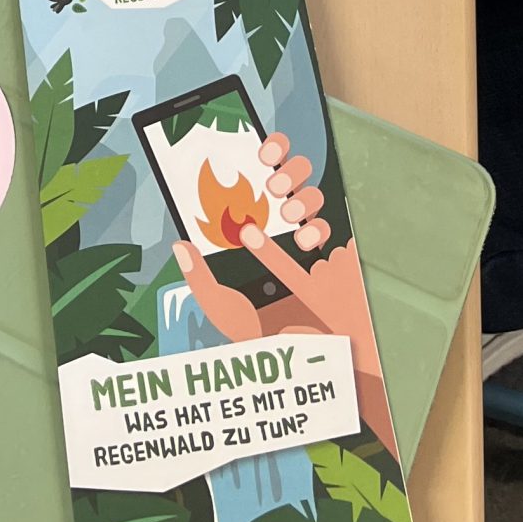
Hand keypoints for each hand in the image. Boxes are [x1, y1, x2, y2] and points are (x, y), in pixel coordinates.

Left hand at [172, 131, 393, 448]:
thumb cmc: (272, 345)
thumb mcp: (230, 314)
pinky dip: (322, 231)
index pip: (267, 180)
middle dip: (289, 171)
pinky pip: (335, 233)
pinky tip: (308, 245)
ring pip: (317, 199)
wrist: (316, 372)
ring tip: (287, 216)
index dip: (270, 154)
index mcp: (263, 232)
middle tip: (272, 183)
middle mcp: (292, 231)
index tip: (260, 149)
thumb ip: (204, 284)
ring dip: (303, 198)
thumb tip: (180, 245)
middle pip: (297, 180)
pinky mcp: (342, 262)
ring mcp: (320, 246)